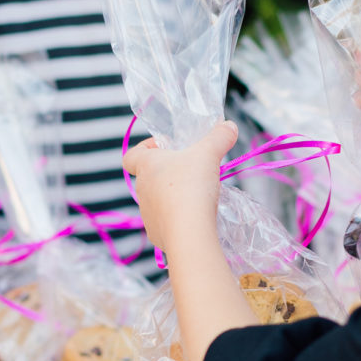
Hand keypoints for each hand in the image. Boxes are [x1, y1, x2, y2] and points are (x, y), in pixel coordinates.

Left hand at [122, 121, 237, 254]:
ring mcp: (147, 214)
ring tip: (197, 196)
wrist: (188, 231)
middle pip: (150, 178)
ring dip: (174, 197)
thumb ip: (219, 137)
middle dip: (170, 173)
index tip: (165, 148)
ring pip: (158, 201)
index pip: (131, 156)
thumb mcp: (209, 154)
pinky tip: (196, 218)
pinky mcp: (157, 234)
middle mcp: (142, 190)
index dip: (145, 148)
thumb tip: (230, 126)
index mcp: (147, 166)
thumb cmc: (192, 185)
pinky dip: (178, 219)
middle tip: (192, 171)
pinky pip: (166, 222)